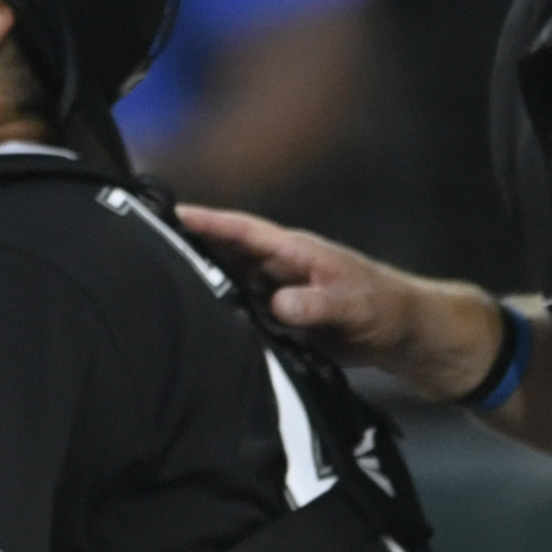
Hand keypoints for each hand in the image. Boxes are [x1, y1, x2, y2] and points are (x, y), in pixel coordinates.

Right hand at [177, 205, 508, 397]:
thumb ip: (318, 304)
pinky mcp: (280, 320)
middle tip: (137, 247)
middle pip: (223, 253)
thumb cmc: (392, 310)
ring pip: (227, 283)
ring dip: (197, 282)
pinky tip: (192, 326)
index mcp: (296, 252)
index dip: (204, 221)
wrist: (414, 339)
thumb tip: (277, 304)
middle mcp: (281, 268)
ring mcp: (278, 292)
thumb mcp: (358, 306)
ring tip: (150, 286)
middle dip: (184, 246)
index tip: (165, 212)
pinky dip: (216, 315)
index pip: (242, 230)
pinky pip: (240, 313)